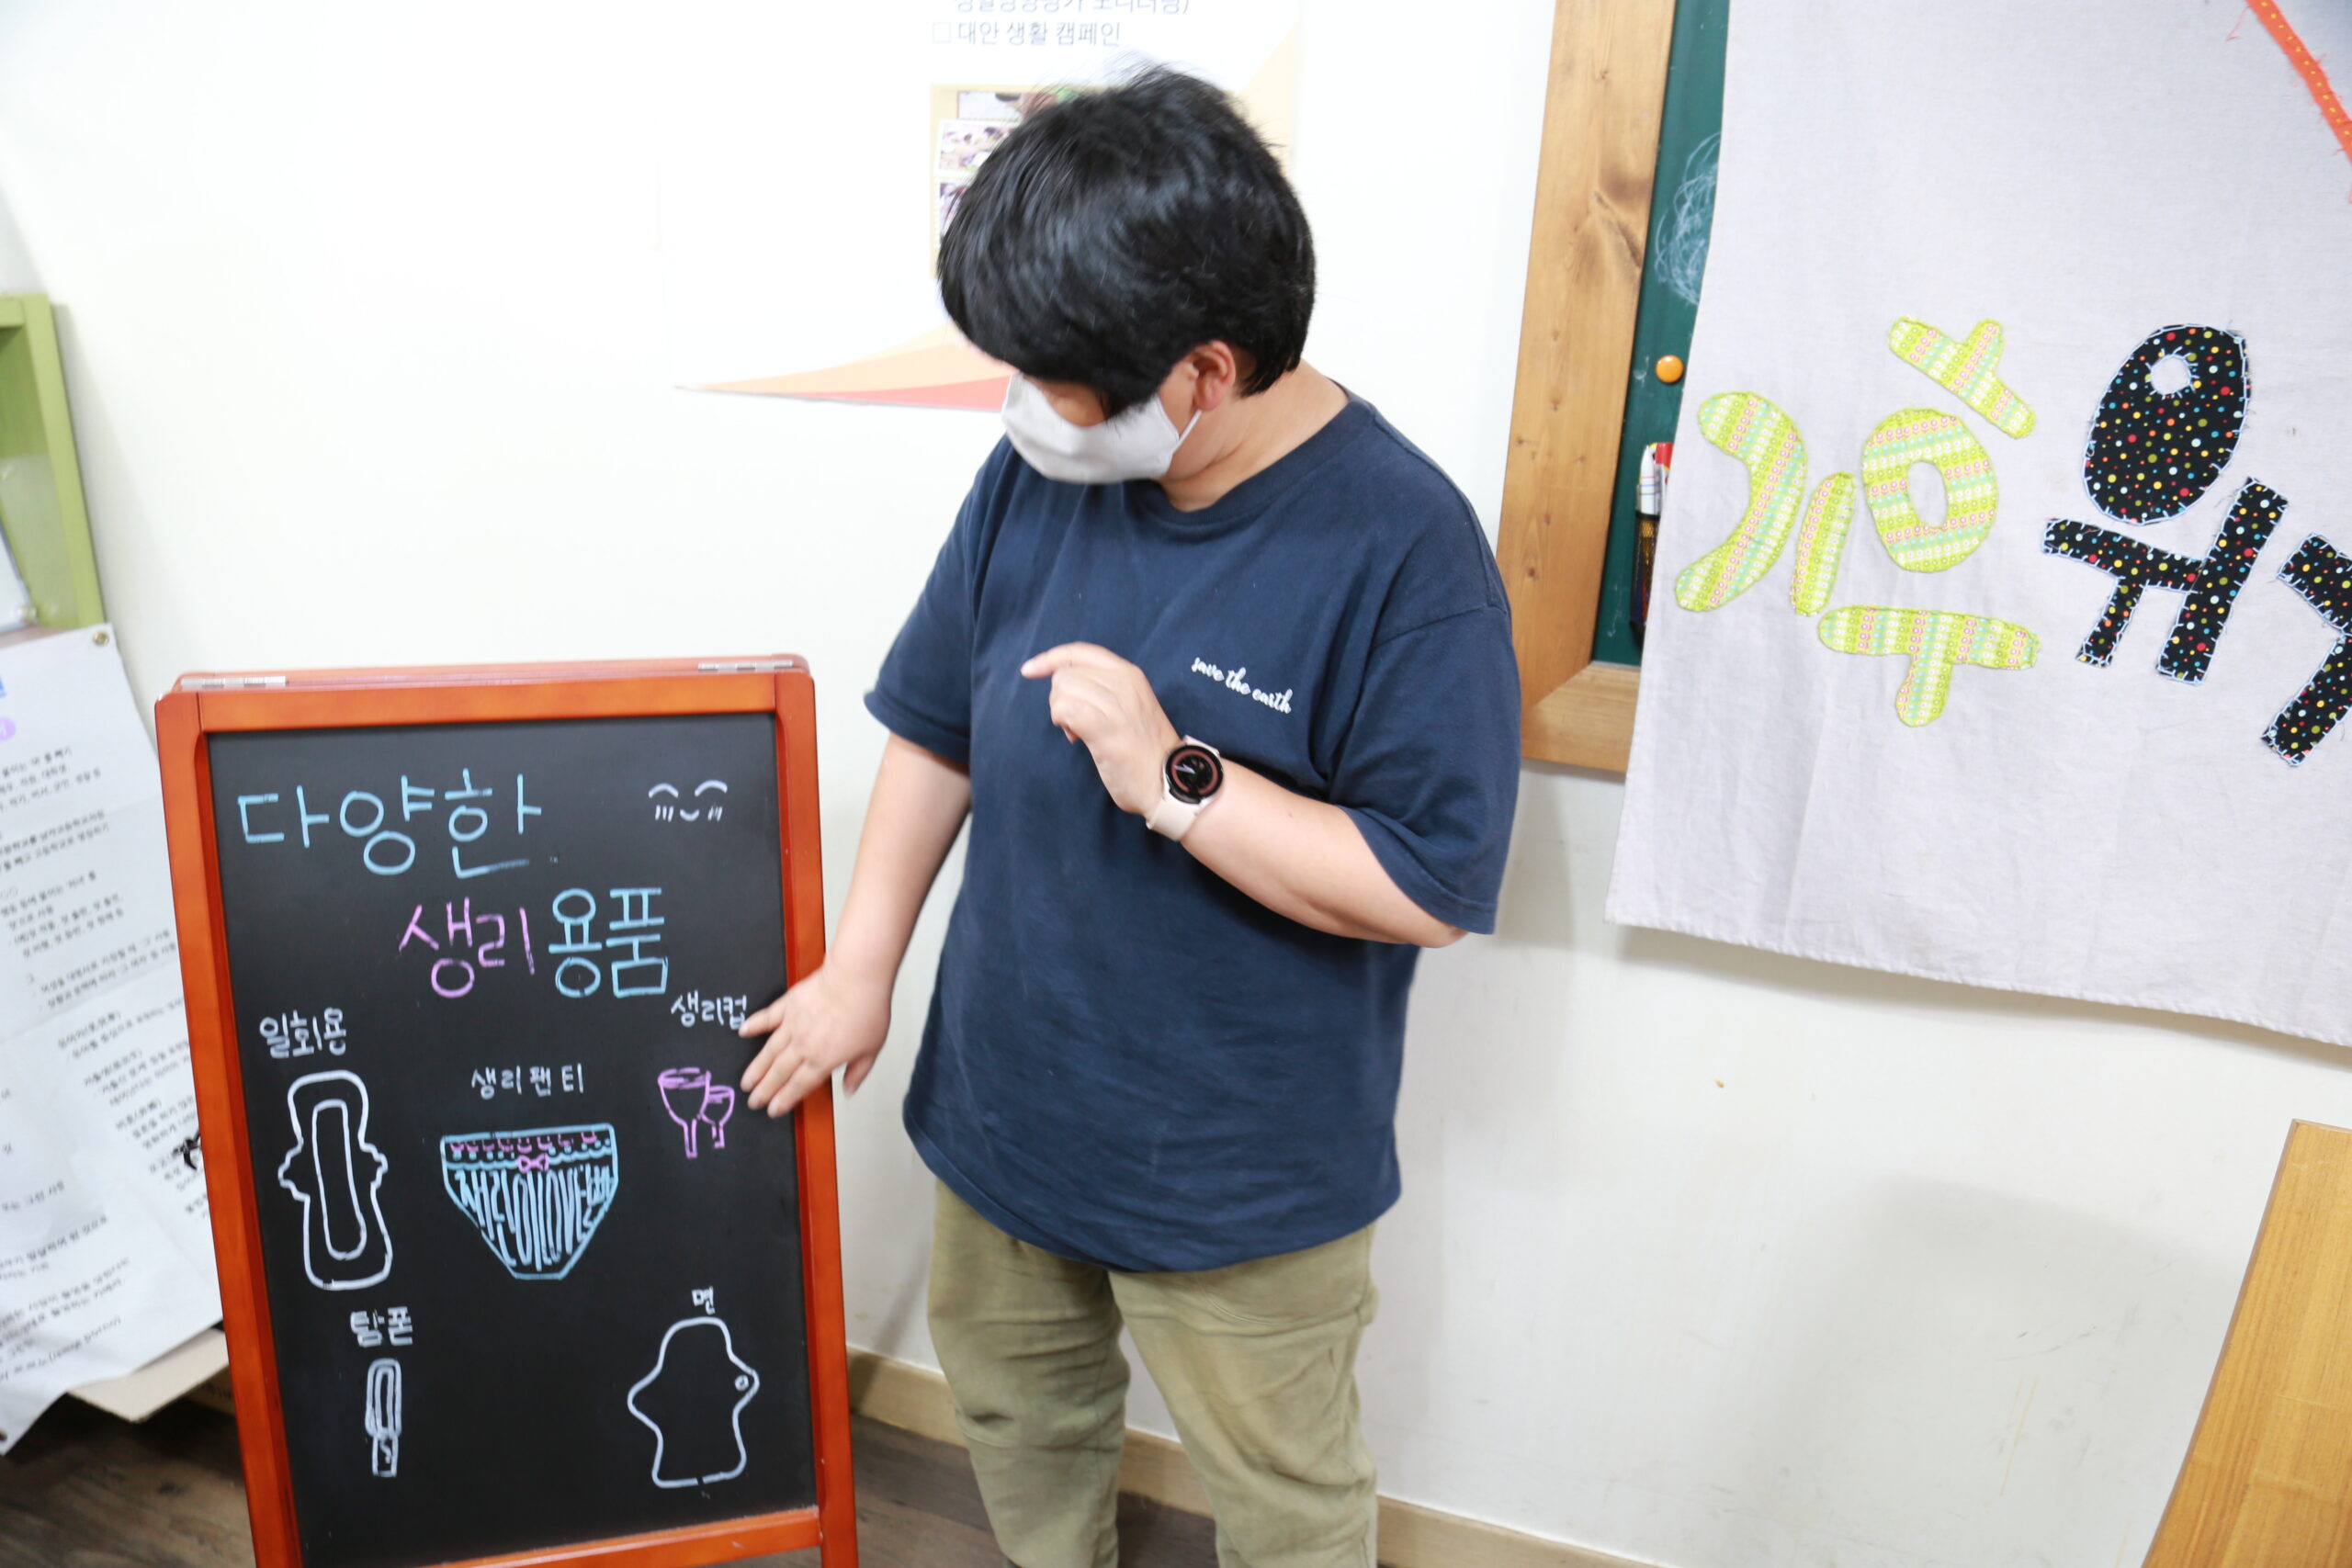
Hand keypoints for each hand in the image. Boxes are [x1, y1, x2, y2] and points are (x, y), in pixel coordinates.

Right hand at [736, 961, 891, 1117]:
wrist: (856, 978)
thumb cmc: (867, 1010)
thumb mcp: (871, 1049)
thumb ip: (857, 1072)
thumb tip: (849, 1090)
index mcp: (823, 1059)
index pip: (799, 1086)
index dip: (784, 1100)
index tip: (773, 1110)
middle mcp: (803, 1046)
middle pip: (779, 1073)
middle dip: (764, 1091)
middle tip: (752, 1101)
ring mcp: (792, 1025)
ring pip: (769, 1052)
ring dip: (756, 1068)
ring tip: (745, 1081)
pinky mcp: (788, 1005)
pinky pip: (767, 1017)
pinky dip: (754, 1025)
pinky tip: (743, 1031)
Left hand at [1020, 643, 1180, 815]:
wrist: (1167, 780)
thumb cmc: (1144, 750)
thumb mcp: (1128, 705)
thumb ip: (1102, 689)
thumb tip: (1063, 684)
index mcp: (1129, 673)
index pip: (1080, 652)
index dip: (1050, 658)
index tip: (1029, 670)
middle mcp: (1124, 681)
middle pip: (1065, 675)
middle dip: (1061, 699)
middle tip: (1077, 725)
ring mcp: (1116, 703)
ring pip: (1062, 691)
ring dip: (1062, 715)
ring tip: (1081, 733)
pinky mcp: (1106, 726)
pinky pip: (1066, 710)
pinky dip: (1064, 723)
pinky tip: (1076, 738)